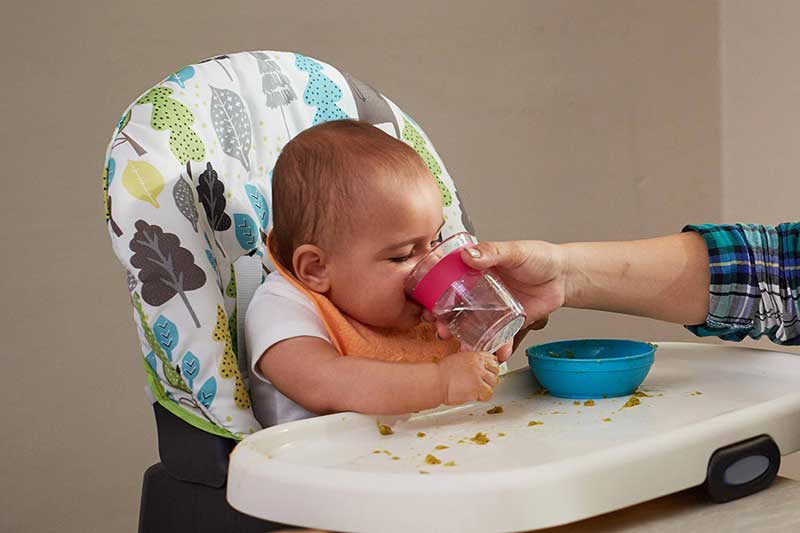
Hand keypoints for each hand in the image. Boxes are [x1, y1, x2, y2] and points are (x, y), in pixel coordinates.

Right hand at [425, 240, 566, 347]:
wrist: (565, 276)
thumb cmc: (539, 257)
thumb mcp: (514, 251)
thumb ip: (492, 252)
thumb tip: (468, 255)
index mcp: (477, 272)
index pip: (449, 285)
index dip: (435, 297)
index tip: (427, 308)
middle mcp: (481, 293)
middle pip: (457, 310)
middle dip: (446, 323)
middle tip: (441, 331)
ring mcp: (495, 310)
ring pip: (474, 327)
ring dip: (466, 339)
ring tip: (463, 348)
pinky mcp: (510, 323)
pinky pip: (500, 338)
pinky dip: (498, 347)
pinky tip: (498, 354)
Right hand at [437, 351, 498, 404]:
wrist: (436, 381)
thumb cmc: (441, 372)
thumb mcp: (457, 359)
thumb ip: (469, 361)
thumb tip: (475, 366)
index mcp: (474, 356)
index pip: (492, 359)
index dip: (490, 367)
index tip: (488, 372)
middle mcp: (478, 364)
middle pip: (495, 371)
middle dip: (490, 377)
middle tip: (482, 383)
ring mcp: (479, 376)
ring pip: (493, 383)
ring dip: (486, 388)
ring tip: (476, 391)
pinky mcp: (478, 387)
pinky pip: (489, 394)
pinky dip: (483, 397)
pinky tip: (475, 396)